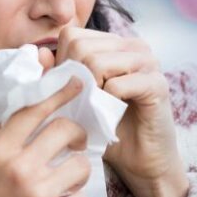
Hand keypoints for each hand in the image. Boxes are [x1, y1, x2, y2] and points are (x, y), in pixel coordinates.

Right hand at [0, 76, 90, 196]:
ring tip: (65, 184)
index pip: (34, 110)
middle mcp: (18, 167)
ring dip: (77, 173)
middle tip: (76, 144)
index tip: (77, 83)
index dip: (58, 93)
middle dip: (77, 135)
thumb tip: (23, 113)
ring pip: (80, 166)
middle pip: (65, 130)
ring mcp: (36, 195)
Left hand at [53, 26, 188, 196]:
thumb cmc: (105, 127)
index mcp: (114, 43)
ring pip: (96, 63)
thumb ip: (56, 75)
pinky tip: (112, 114)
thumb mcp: (74, 98)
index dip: (63, 63)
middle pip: (82, 47)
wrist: (141, 161)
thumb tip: (39, 53)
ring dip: (89, 93)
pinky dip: (106, 104)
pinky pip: (116, 85)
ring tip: (96, 109)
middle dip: (74, 80)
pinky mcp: (157, 83)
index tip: (70, 90)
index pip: (72, 35)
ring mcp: (148, 62)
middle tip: (83, 103)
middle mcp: (133, 45)